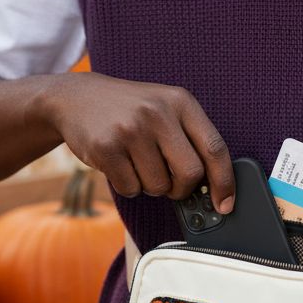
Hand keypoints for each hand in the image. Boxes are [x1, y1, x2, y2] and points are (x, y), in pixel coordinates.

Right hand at [33, 72, 234, 213]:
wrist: (76, 98)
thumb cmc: (130, 110)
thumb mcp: (164, 108)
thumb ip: (189, 139)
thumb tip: (214, 189)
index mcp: (180, 101)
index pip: (215, 148)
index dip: (225, 182)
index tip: (226, 205)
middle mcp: (158, 112)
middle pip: (190, 174)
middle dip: (182, 188)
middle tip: (170, 183)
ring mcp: (130, 129)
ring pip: (159, 186)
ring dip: (149, 185)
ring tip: (136, 160)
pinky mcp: (106, 148)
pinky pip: (131, 189)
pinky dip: (128, 185)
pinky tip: (119, 162)